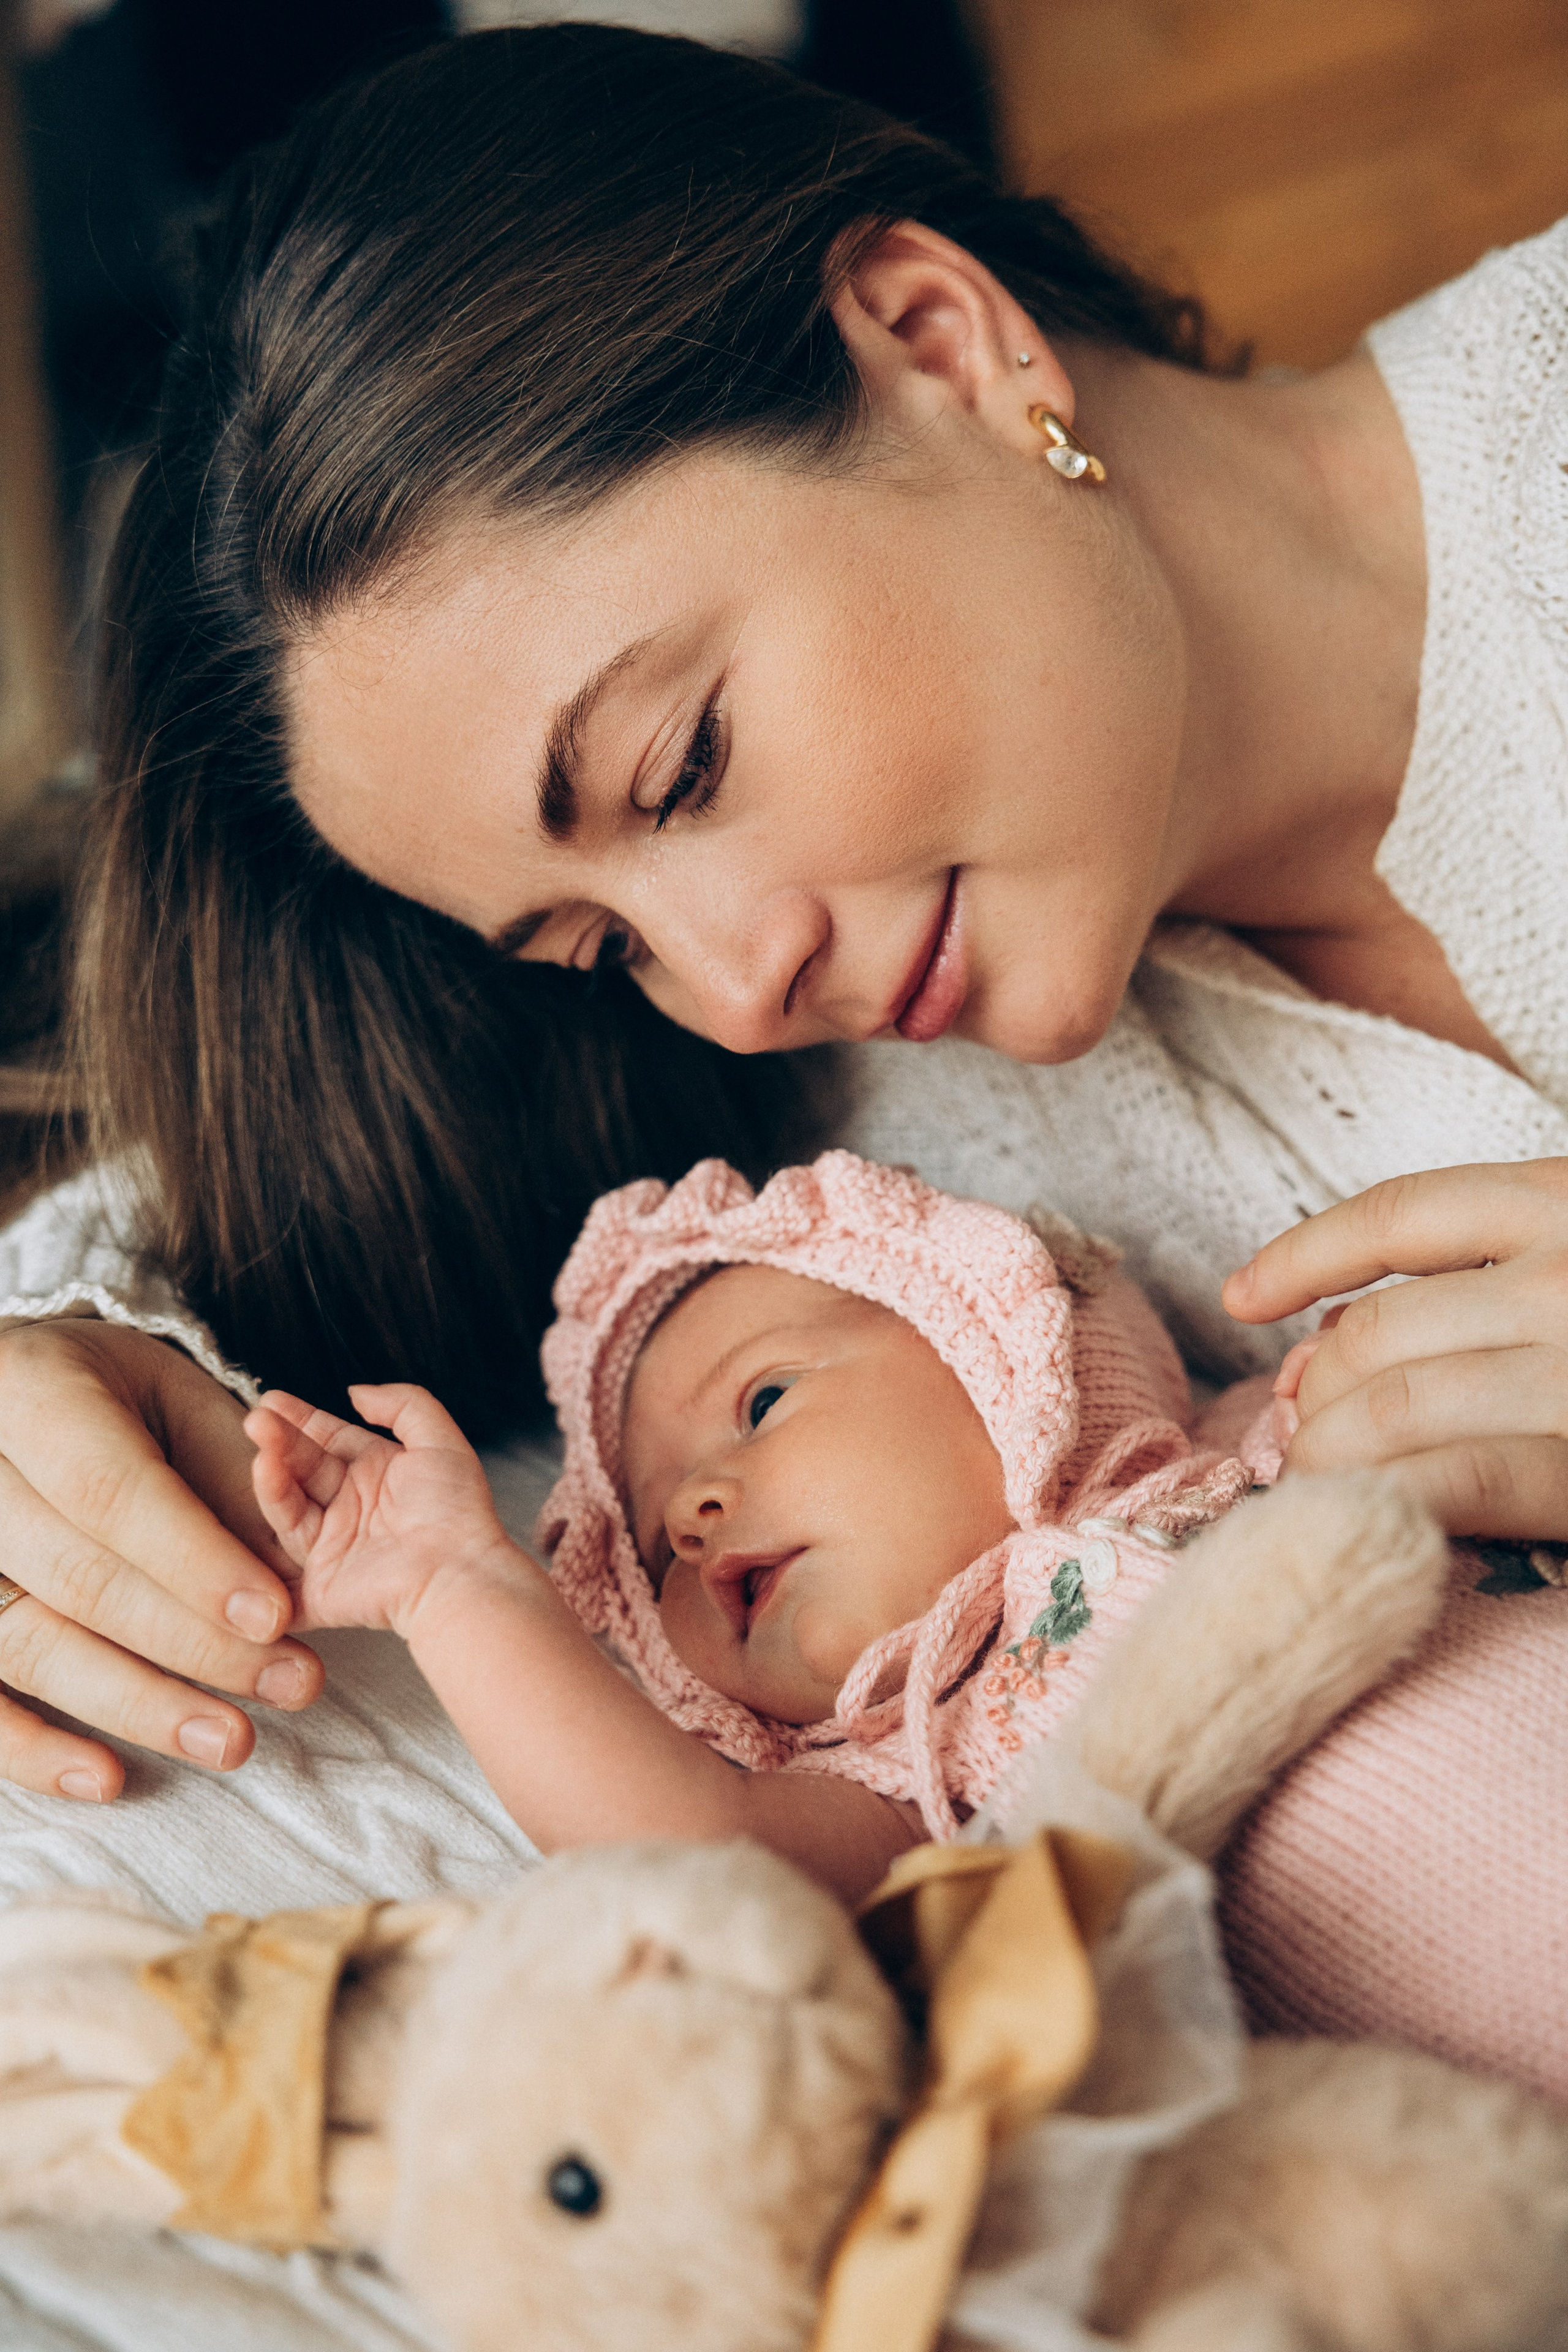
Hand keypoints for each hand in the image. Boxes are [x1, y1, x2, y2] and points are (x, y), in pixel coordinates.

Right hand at [0, 1319, 323, 1801]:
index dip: (193, 1561)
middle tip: (292, 1683)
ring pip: (31, 1645)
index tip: (275, 1616)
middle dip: (195, 1641)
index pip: (110, 1493)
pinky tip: (108, 1778)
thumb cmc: (105, 1394)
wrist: (17, 1393)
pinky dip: (33, 1750)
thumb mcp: (173, 1395)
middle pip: (80, 1578)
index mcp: (32, 1394)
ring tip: (231, 1738)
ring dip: (137, 1703)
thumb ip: (225, 1472)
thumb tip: (289, 1573)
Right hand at [247, 1383, 518, 1638]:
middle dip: (280, 1442)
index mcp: (376, 1473)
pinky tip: (245, 1526)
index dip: (300, 1419)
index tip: (271, 1399)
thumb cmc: (457, 1511)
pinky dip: (258, 1555)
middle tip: (257, 1420)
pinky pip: (280, 1573)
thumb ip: (403, 1404)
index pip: (328, 1439)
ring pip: (290, 1508)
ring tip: (263, 1456)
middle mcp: (351, 1507)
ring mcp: (333, 1546)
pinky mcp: (321, 1587)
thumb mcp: (439, 1440)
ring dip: (273, 1481)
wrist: (460, 1575)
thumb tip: (355, 1391)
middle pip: (303, 1468)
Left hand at [1223, 1159, 1567, 1537]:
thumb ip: (1475, 1276)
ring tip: (1314, 1479)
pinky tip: (1361, 1509)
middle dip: (1314, 1389)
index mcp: (1561, 1204)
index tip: (1240, 1297)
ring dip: (1328, 1453)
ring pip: (1393, 1407)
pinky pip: (1458, 1479)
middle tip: (1296, 1433)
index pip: (1396, 1215)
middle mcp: (1566, 1278)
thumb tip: (1322, 1341)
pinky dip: (1387, 1495)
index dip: (1300, 1256)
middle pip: (1376, 1325)